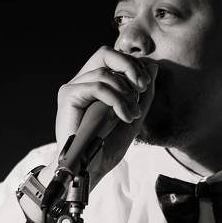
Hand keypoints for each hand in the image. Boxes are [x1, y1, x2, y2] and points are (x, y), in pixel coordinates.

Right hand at [54, 46, 157, 183]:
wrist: (90, 169)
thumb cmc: (107, 146)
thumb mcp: (133, 115)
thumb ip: (143, 93)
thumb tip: (153, 66)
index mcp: (95, 83)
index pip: (114, 59)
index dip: (133, 66)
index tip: (146, 87)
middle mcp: (82, 82)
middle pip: (106, 53)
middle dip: (130, 66)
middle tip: (143, 87)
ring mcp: (73, 88)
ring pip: (105, 74)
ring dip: (125, 93)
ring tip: (133, 114)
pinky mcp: (68, 96)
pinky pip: (97, 87)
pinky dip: (116, 100)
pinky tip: (124, 117)